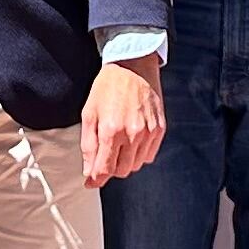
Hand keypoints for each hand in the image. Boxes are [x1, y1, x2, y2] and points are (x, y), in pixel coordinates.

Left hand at [80, 53, 166, 184]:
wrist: (133, 66)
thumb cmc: (107, 88)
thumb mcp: (89, 113)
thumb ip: (88, 145)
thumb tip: (89, 172)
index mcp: (111, 130)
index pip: (104, 170)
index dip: (96, 179)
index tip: (91, 182)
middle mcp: (132, 134)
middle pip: (122, 171)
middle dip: (110, 168)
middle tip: (105, 155)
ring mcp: (149, 132)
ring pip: (137, 165)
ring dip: (125, 161)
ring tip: (119, 143)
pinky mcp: (160, 129)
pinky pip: (149, 155)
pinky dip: (139, 154)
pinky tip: (132, 138)